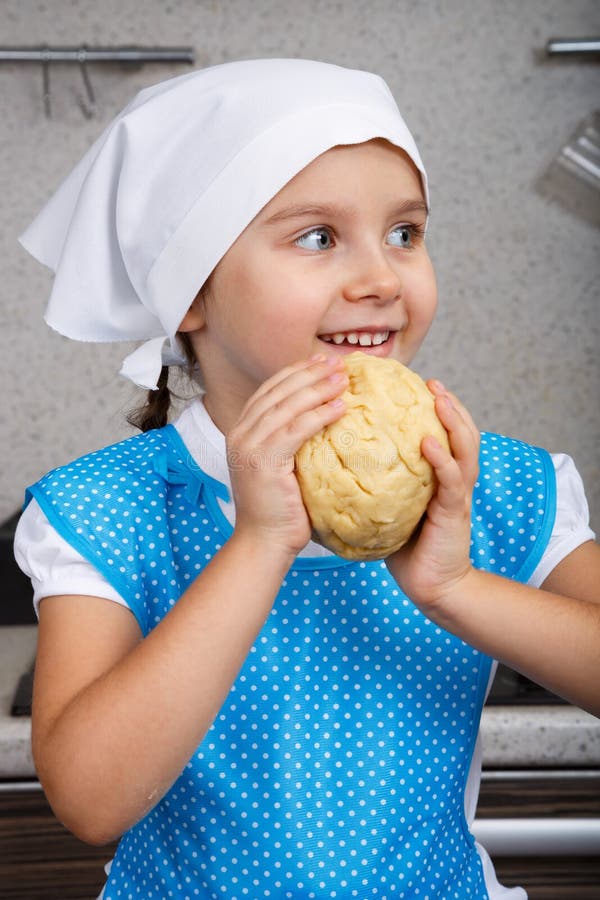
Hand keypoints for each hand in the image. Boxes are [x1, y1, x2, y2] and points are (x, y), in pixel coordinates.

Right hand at [226, 355, 347, 559]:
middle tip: (337, 363)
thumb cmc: (280, 509)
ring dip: (318, 388)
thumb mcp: (281, 466)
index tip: (321, 360)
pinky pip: (295, 430)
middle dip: (309, 373)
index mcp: (241, 431)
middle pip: (278, 392)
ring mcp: (248, 447)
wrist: (264, 542)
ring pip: (287, 406)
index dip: (296, 372)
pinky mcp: (263, 462)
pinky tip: (340, 407)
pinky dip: (319, 415)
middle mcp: (240, 434)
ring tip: (343, 379)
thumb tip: (323, 417)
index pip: (269, 391)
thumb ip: (291, 441)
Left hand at [385, 381, 479, 615]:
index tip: (415, 385)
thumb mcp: (392, 507)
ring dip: (453, 420)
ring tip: (438, 398)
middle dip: (450, 403)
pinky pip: (451, 480)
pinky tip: (427, 443)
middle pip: (463, 432)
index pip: (445, 434)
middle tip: (432, 382)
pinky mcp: (454, 512)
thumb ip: (379, 483)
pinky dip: (442, 459)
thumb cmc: (408, 548)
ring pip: (465, 448)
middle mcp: (455, 480)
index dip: (436, 409)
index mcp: (441, 476)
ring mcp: (458, 494)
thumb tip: (338, 461)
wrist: (431, 586)